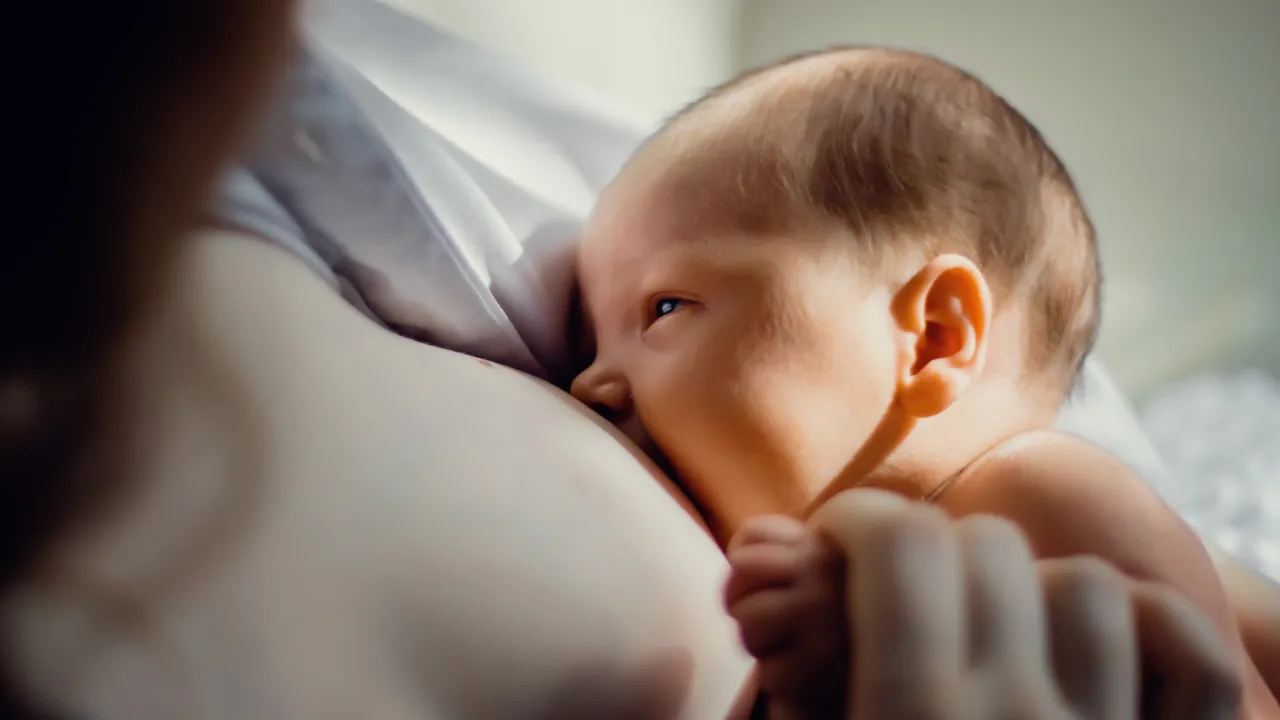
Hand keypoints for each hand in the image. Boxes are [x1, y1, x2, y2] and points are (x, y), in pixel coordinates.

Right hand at [808, 489, 1241, 719]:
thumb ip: (797, 676)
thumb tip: (765, 573)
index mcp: (912, 716)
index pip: (898, 544)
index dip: (854, 517)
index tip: (838, 538)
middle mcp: (1013, 718)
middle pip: (982, 546)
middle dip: (929, 548)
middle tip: (902, 587)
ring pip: (1082, 585)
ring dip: (1030, 589)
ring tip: (995, 625)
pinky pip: (1189, 653)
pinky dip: (1150, 629)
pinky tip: (1098, 648)